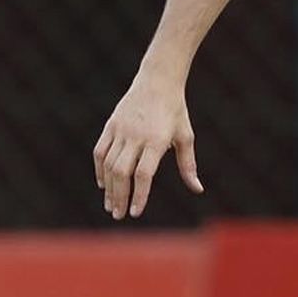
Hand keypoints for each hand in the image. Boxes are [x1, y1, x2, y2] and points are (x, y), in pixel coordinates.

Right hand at [94, 75, 203, 219]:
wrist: (158, 81)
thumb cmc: (176, 111)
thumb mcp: (186, 136)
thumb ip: (188, 164)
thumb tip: (198, 189)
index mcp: (156, 140)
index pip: (144, 174)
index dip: (139, 195)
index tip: (136, 213)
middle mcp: (136, 136)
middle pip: (122, 173)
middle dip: (119, 197)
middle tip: (119, 214)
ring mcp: (121, 130)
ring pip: (109, 165)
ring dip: (108, 187)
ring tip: (111, 205)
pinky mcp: (111, 125)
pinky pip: (100, 151)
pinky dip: (99, 169)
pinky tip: (103, 183)